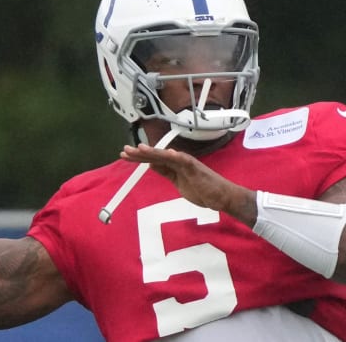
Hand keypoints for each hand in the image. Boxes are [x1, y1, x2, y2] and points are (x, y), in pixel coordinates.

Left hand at [120, 143, 255, 223]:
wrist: (221, 197)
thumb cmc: (202, 190)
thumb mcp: (178, 182)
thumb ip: (166, 172)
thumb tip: (151, 164)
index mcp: (174, 164)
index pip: (153, 159)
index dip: (139, 157)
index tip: (125, 155)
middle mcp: (179, 160)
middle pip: (156, 155)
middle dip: (140, 153)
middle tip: (124, 151)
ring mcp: (187, 163)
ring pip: (166, 156)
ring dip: (153, 152)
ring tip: (139, 148)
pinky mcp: (196, 168)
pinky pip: (184, 161)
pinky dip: (175, 156)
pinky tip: (166, 153)